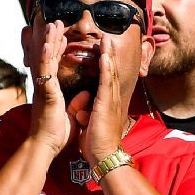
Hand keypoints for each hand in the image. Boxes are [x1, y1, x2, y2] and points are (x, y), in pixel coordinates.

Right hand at [24, 22, 71, 154]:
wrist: (45, 145)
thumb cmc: (56, 133)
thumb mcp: (71, 114)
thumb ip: (76, 102)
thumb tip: (85, 93)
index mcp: (51, 89)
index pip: (55, 64)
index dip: (58, 49)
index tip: (63, 35)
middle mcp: (45, 85)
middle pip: (48, 56)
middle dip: (52, 38)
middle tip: (56, 22)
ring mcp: (43, 88)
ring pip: (45, 59)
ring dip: (49, 41)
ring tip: (53, 25)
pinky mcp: (45, 93)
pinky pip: (45, 72)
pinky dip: (46, 57)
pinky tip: (48, 44)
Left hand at [74, 37, 129, 163]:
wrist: (104, 155)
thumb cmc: (97, 143)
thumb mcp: (90, 125)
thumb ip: (87, 115)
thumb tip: (82, 111)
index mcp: (107, 103)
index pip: (107, 80)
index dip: (105, 64)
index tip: (103, 51)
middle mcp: (112, 99)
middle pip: (111, 72)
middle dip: (109, 55)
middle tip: (108, 38)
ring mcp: (111, 101)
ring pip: (111, 73)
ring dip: (109, 56)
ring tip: (107, 40)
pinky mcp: (107, 104)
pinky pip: (106, 83)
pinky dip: (107, 68)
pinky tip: (105, 57)